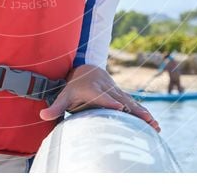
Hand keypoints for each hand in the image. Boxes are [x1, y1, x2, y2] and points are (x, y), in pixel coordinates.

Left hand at [39, 64, 160, 132]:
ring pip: (131, 102)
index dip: (110, 101)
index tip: (119, 107)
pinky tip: (154, 124)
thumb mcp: (63, 95)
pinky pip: (134, 104)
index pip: (102, 97)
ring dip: (143, 113)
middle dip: (133, 110)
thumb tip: (42, 115)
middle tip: (145, 120)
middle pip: (121, 100)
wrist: (86, 70)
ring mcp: (116, 92)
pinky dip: (144, 113)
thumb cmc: (73, 87)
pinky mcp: (122, 95)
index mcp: (93, 90)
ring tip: (154, 125)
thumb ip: (55, 107)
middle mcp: (107, 89)